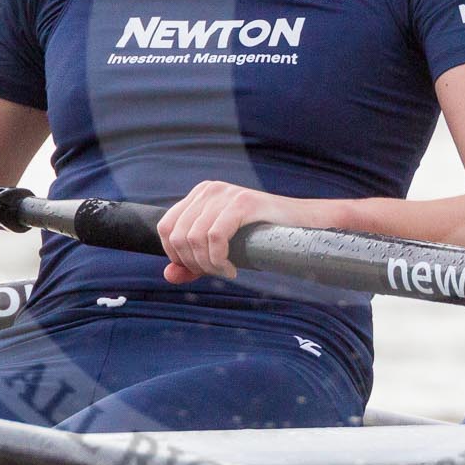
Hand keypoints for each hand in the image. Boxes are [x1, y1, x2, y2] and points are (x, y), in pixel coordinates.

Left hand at [156, 182, 332, 282]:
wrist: (300, 224)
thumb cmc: (260, 238)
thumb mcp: (220, 250)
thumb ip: (192, 263)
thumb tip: (168, 275)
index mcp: (199, 194)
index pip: (165, 227)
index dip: (175, 255)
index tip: (197, 269)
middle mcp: (208, 190)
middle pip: (177, 236)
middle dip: (193, 263)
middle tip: (215, 272)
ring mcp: (225, 194)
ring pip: (194, 239)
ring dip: (208, 265)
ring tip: (226, 271)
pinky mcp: (242, 202)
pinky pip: (215, 237)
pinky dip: (219, 261)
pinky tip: (232, 269)